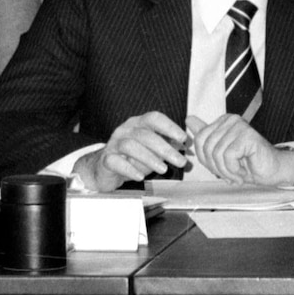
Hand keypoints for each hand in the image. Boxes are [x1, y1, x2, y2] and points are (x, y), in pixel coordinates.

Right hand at [73, 111, 187, 191]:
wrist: (105, 169)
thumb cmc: (134, 156)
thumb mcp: (153, 149)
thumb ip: (169, 145)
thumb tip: (188, 147)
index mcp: (138, 123)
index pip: (154, 118)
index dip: (169, 127)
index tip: (183, 138)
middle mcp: (125, 130)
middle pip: (145, 134)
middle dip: (165, 148)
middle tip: (180, 161)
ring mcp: (114, 144)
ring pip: (130, 146)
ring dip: (149, 158)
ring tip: (164, 169)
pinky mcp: (106, 160)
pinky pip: (116, 162)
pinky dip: (129, 169)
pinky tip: (140, 176)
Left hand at [186, 115, 293, 186]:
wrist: (272, 171)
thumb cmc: (249, 164)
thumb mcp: (221, 151)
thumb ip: (206, 135)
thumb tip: (188, 118)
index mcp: (223, 121)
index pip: (199, 140)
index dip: (207, 159)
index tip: (222, 166)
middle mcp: (231, 119)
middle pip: (206, 147)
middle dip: (217, 167)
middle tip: (232, 173)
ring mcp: (240, 126)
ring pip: (217, 154)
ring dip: (227, 171)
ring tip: (239, 173)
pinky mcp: (248, 136)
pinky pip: (228, 157)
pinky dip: (234, 170)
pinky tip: (244, 172)